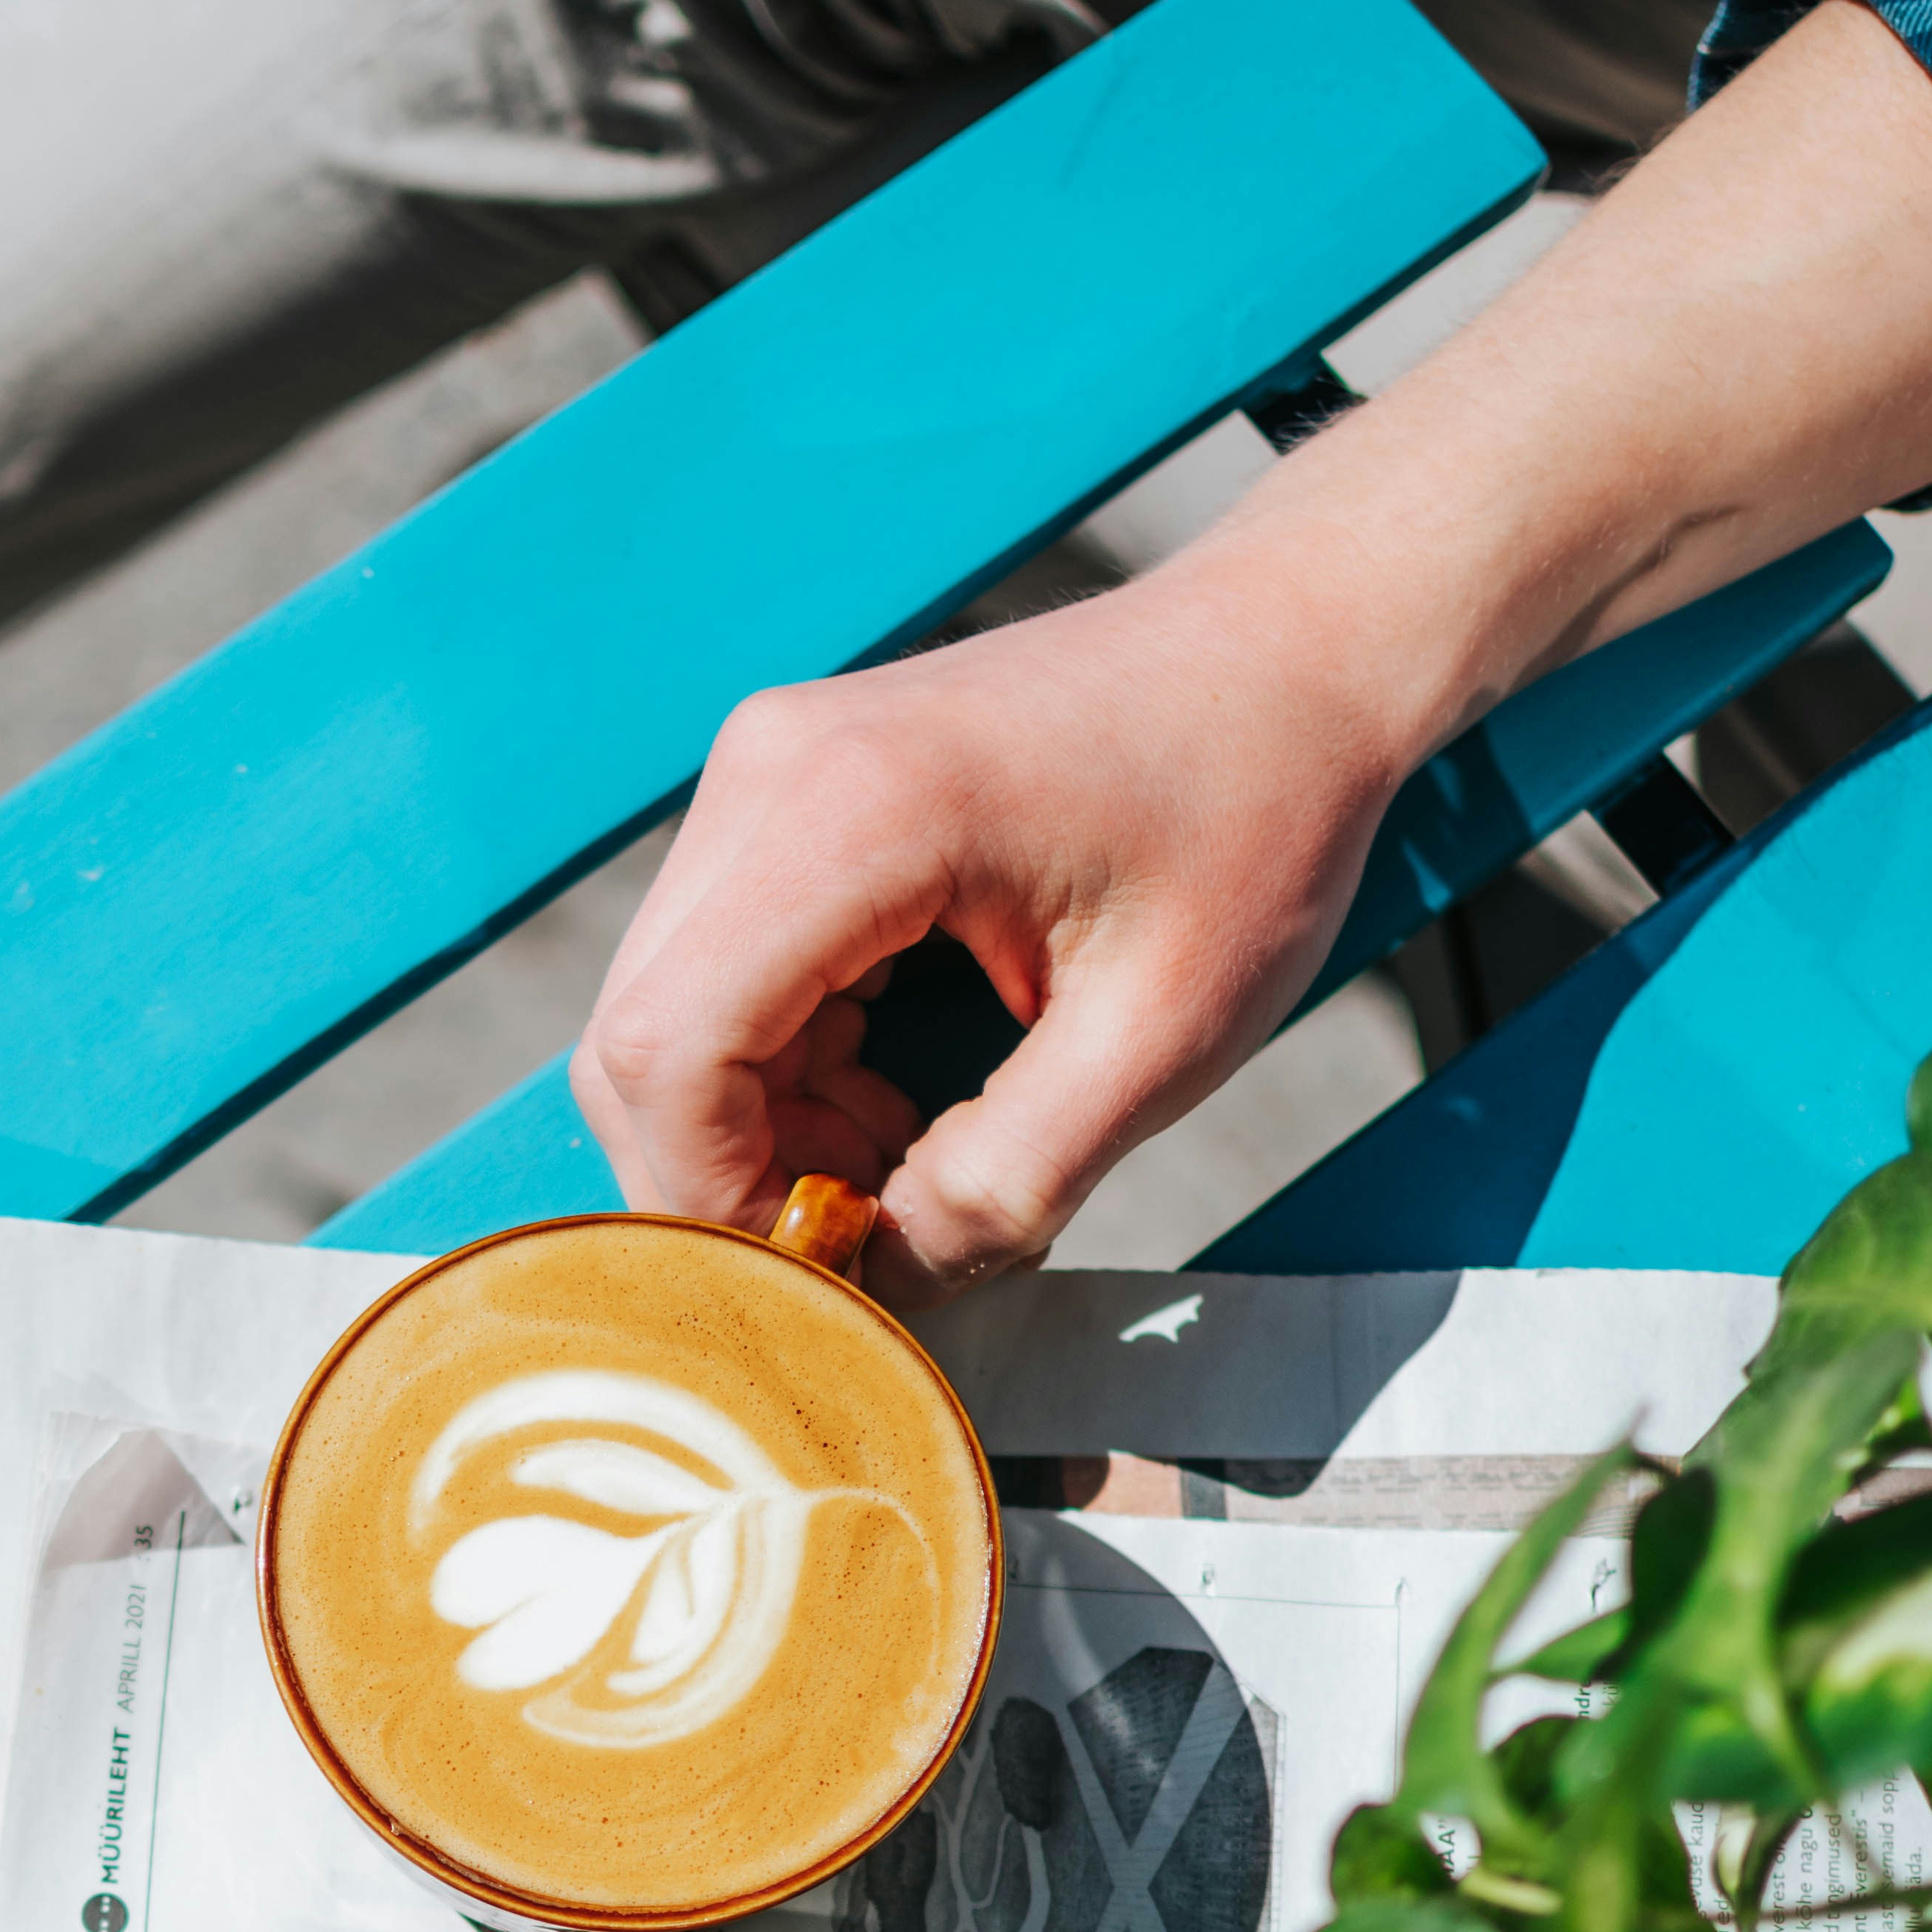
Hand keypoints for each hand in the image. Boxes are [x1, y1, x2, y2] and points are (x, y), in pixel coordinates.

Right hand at [575, 0, 1931, 1304]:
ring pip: (668, 1018)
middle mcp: (771, 774)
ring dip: (763, 1129)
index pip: (666, 1055)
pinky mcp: (787, 795)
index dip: (711, 1201)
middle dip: (730, 1176)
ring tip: (912, 1160)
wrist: (1292, 653)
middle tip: (871, 1240)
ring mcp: (767, 774)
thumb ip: (1010, 1183)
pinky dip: (785, 1071)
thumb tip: (887, 1278)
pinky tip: (901, 1095)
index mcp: (854, 813)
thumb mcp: (1161, 1039)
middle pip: (639, 1043)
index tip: (823, 1273)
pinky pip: (719, 977)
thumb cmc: (1255, 816)